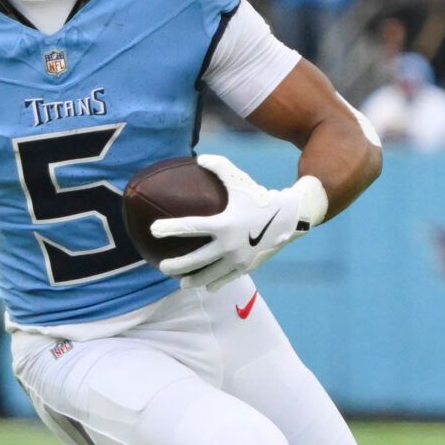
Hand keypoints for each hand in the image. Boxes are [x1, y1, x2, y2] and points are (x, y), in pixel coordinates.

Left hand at [149, 154, 327, 290]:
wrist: (290, 218)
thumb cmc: (260, 196)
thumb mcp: (239, 179)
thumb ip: (219, 167)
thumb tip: (199, 158)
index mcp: (223, 223)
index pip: (189, 227)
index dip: (169, 229)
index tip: (154, 230)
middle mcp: (229, 245)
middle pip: (194, 260)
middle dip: (175, 266)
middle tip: (162, 266)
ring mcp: (238, 259)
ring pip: (208, 276)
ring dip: (192, 281)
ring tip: (181, 282)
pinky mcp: (247, 268)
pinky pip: (225, 279)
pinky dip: (214, 283)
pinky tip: (205, 285)